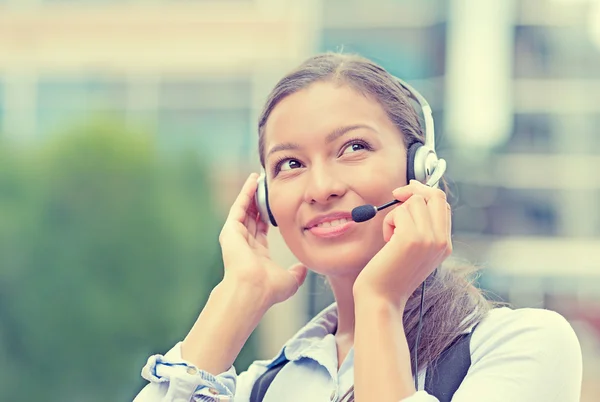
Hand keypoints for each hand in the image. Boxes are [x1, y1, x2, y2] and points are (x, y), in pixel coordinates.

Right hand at [218, 173, 307, 307]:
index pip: (261, 229)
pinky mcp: (230, 229)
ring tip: (258, 177)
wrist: (253, 289)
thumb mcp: (289, 280)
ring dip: (251, 193)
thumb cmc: (269, 288)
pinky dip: (246, 192)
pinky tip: (253, 180)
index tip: (274, 203)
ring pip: (245, 208)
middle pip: (252, 216)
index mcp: (257, 254)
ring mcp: (236, 236)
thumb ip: (297, 273)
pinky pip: (239, 205)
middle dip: (258, 200)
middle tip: (265, 185)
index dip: (267, 216)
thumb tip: (303, 268)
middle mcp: (244, 243)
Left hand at [353, 180, 451, 307]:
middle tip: (396, 195)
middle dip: (414, 190)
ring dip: (396, 214)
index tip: (407, 192)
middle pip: (435, 196)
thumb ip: (421, 228)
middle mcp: (442, 241)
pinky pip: (399, 212)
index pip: (443, 205)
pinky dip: (388, 222)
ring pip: (414, 202)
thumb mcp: (414, 251)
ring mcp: (429, 239)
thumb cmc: (391, 274)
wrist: (382, 299)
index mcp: (445, 245)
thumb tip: (412, 196)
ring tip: (390, 236)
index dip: (425, 193)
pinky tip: (387, 241)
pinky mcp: (411, 238)